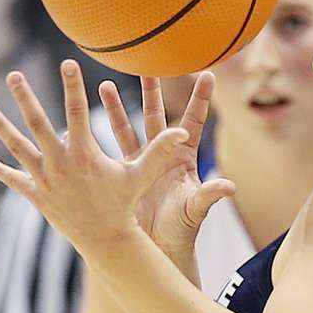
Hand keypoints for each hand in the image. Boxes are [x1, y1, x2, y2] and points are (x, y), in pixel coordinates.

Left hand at [0, 60, 195, 254]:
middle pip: (37, 123)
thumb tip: (183, 131)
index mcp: (84, 153)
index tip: (68, 62)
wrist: (104, 239)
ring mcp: (43, 178)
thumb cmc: (124, 204)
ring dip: (0, 126)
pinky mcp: (35, 194)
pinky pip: (12, 179)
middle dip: (25, 97)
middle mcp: (59, 162)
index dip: (73, 85)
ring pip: (17, 147)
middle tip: (14, 74)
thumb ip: (159, 151)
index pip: (76, 111)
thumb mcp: (141, 175)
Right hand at [99, 74, 234, 257]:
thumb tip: (229, 186)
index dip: (201, 99)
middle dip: (153, 91)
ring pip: (129, 127)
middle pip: (157, 116)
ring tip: (106, 84)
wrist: (159, 248)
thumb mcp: (195, 210)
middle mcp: (163, 156)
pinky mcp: (124, 173)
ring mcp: (142, 163)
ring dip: (118, 107)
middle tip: (150, 63)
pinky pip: (111, 148)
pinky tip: (83, 119)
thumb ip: (209, 196)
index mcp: (184, 159)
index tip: (208, 73)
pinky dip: (99, 133)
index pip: (194, 122)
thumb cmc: (181, 229)